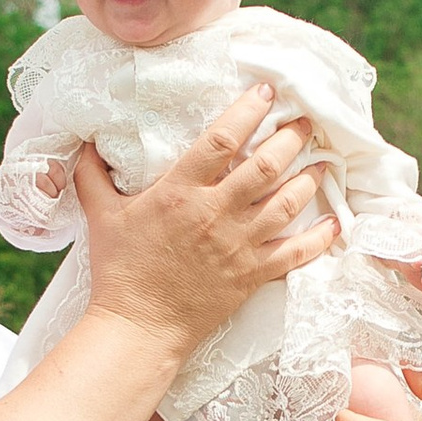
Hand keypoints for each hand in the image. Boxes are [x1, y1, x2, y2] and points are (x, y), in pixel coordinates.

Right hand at [75, 85, 333, 362]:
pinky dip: (320, 236)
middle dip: (292, 138)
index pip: (222, 139)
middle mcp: (214, 214)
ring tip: (324, 161)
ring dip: (310, 178)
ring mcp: (238, 245)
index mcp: (179, 192)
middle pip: (266, 165)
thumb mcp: (101, 216)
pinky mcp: (252, 275)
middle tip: (307, 122)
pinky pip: (296, 252)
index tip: (267, 91)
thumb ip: (93, 175)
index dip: (248, 110)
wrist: (139, 328)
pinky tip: (334, 221)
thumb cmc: (119, 271)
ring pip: (287, 203)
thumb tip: (87, 143)